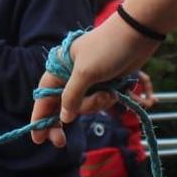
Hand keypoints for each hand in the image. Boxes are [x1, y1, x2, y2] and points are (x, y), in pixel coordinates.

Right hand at [28, 16, 150, 147]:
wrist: (138, 34)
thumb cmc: (108, 48)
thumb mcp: (86, 72)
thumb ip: (71, 96)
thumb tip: (64, 118)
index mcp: (59, 68)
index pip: (43, 96)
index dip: (39, 117)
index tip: (38, 138)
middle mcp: (70, 75)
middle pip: (61, 106)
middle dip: (64, 122)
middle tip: (61, 142)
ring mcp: (88, 81)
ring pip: (83, 106)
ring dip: (95, 106)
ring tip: (108, 95)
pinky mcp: (103, 84)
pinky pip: (99, 102)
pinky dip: (106, 101)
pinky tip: (115, 93)